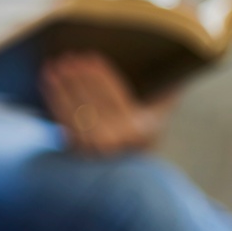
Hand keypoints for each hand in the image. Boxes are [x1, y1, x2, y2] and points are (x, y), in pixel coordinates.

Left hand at [41, 52, 178, 155]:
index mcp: (139, 131)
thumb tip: (183, 66)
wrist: (122, 174)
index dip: (101, 76)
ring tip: (54, 65)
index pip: (115, 97)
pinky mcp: (73, 149)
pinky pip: (61, 118)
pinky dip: (53, 97)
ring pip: (75, 108)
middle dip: (79, 77)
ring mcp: (92, 148)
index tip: (91, 57)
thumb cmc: (142, 135)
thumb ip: (168, 93)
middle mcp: (115, 141)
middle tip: (69, 56)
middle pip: (92, 101)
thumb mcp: (159, 117)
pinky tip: (47, 80)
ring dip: (62, 84)